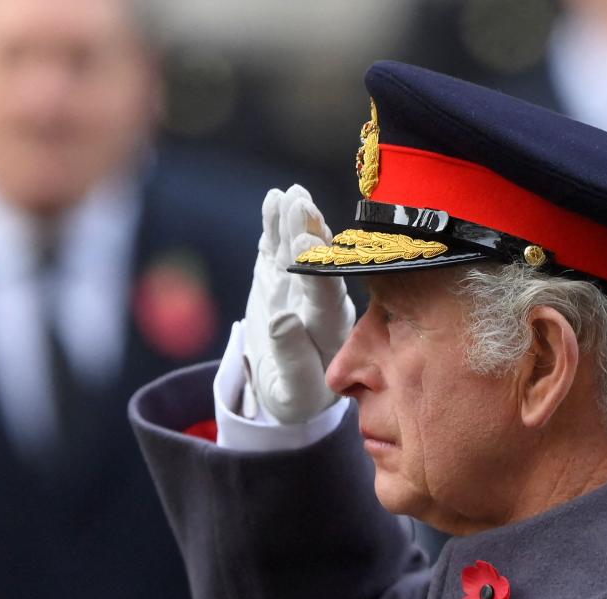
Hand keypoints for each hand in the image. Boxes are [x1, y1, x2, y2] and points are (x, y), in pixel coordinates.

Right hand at [242, 185, 353, 422]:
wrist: (287, 386)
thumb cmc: (297, 395)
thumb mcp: (294, 391)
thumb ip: (293, 358)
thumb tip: (284, 320)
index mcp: (332, 331)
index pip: (327, 298)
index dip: (317, 271)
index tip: (302, 248)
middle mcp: (323, 302)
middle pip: (319, 265)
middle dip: (309, 236)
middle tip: (301, 208)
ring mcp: (301, 285)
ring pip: (300, 249)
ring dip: (295, 221)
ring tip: (289, 195)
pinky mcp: (281, 275)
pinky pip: (279, 247)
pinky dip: (276, 224)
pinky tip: (274, 200)